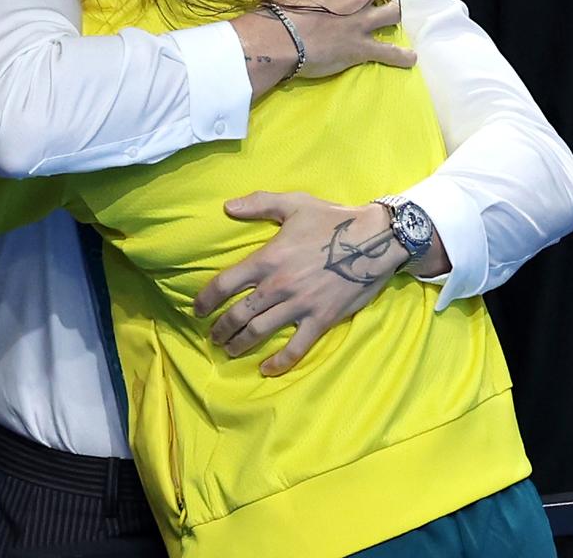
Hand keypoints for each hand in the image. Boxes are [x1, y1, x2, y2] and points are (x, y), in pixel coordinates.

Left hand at [194, 192, 407, 374]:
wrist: (374, 239)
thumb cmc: (331, 219)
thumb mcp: (293, 203)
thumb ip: (258, 204)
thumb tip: (227, 207)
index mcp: (268, 259)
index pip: (225, 284)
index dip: (207, 299)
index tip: (197, 310)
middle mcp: (278, 286)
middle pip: (239, 314)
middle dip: (221, 328)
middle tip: (213, 336)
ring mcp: (299, 306)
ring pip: (260, 332)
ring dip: (240, 344)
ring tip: (230, 350)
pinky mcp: (321, 320)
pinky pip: (296, 348)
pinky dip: (280, 362)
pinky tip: (267, 369)